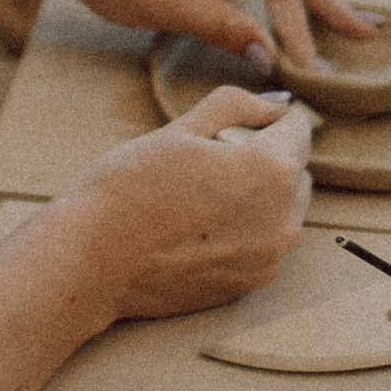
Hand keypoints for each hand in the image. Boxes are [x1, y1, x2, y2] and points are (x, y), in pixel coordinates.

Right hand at [42, 86, 311, 321]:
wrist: (91, 260)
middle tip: (209, 160)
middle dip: (267, 157)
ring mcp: (269, 258)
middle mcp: (283, 219)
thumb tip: (277, 104)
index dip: (268, 117)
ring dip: (259, 196)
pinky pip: (264, 243)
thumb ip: (238, 106)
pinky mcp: (250, 285)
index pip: (299, 127)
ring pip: (283, 208)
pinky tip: (197, 228)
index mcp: (271, 170)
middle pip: (295, 170)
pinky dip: (245, 230)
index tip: (236, 124)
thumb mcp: (180, 129)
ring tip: (200, 197)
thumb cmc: (128, 187)